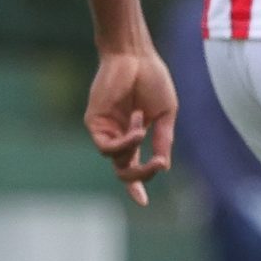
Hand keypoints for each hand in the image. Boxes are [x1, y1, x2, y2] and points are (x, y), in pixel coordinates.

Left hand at [85, 47, 177, 205]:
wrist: (135, 57)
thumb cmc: (153, 80)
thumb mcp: (166, 115)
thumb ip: (164, 140)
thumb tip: (163, 166)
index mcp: (136, 134)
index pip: (134, 166)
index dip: (138, 186)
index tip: (144, 204)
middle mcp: (119, 136)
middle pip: (125, 170)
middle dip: (141, 175)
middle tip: (157, 166)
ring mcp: (106, 130)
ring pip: (117, 161)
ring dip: (134, 149)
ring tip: (143, 125)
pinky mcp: (94, 123)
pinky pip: (107, 148)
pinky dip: (125, 144)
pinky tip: (137, 128)